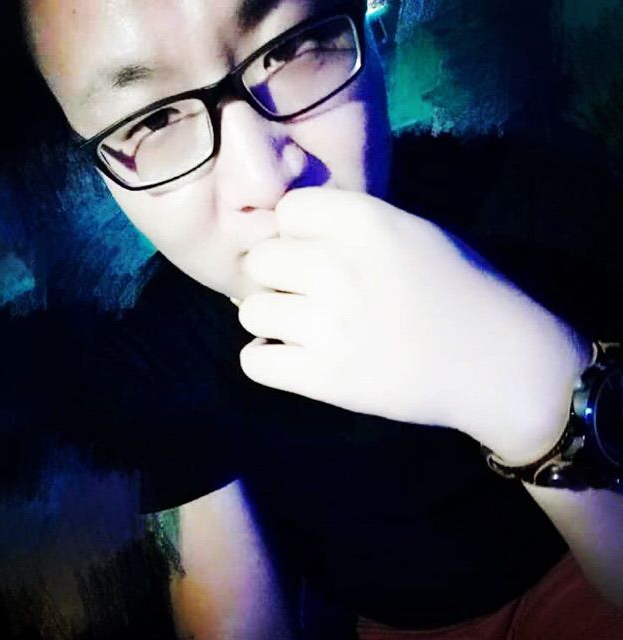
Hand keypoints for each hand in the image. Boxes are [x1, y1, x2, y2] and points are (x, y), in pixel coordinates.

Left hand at [239, 188, 589, 462]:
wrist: (498, 362)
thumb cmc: (462, 289)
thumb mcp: (414, 233)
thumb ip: (354, 225)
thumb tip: (291, 233)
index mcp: (366, 223)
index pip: (287, 210)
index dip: (296, 230)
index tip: (314, 249)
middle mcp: (339, 269)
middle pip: (260, 260)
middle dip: (277, 274)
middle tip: (303, 292)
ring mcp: (329, 327)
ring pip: (251, 311)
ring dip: (270, 317)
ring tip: (299, 326)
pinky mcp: (326, 379)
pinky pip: (255, 363)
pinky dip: (266, 359)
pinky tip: (291, 356)